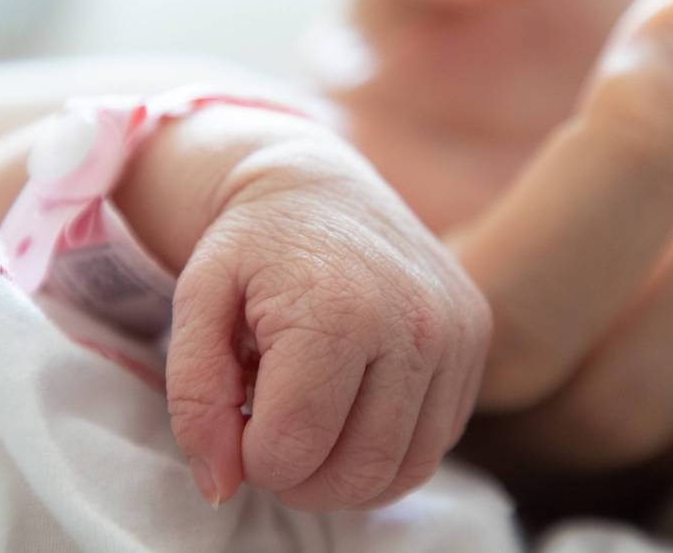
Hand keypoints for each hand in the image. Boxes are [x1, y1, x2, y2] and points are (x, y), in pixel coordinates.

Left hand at [113, 108, 490, 509]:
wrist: (319, 183)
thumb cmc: (250, 246)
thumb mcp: (195, 304)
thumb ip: (195, 398)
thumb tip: (221, 489)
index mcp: (339, 311)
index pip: (294, 451)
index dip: (252, 456)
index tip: (239, 418)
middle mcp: (415, 324)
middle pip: (358, 473)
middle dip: (302, 479)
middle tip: (271, 436)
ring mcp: (457, 333)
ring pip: (405, 470)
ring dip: (347, 473)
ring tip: (310, 422)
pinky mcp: (477, 338)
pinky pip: (436, 441)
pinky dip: (389, 446)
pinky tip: (352, 404)